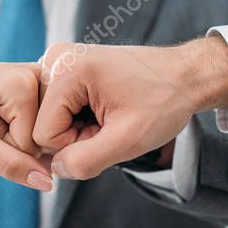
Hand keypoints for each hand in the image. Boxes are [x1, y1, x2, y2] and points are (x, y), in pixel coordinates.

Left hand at [0, 56, 52, 189]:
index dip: (1, 149)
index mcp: (26, 83)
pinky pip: (31, 126)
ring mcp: (37, 80)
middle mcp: (38, 77)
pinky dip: (9, 134)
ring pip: (33, 137)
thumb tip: (46, 183)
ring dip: (4, 144)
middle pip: (36, 141)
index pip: (31, 146)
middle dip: (5, 148)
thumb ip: (9, 163)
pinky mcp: (33, 86)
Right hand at [32, 36, 227, 179]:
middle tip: (110, 122)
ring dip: (78, 127)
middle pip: (42, 124)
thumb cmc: (164, 102)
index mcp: (66, 69)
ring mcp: (59, 60)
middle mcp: (55, 58)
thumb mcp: (128, 140)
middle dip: (75, 135)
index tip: (107, 130)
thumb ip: (85, 161)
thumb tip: (55, 169)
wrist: (184, 75)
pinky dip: (79, 117)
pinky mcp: (66, 66)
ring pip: (49, 119)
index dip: (76, 145)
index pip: (43, 134)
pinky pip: (57, 108)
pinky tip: (103, 108)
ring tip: (109, 114)